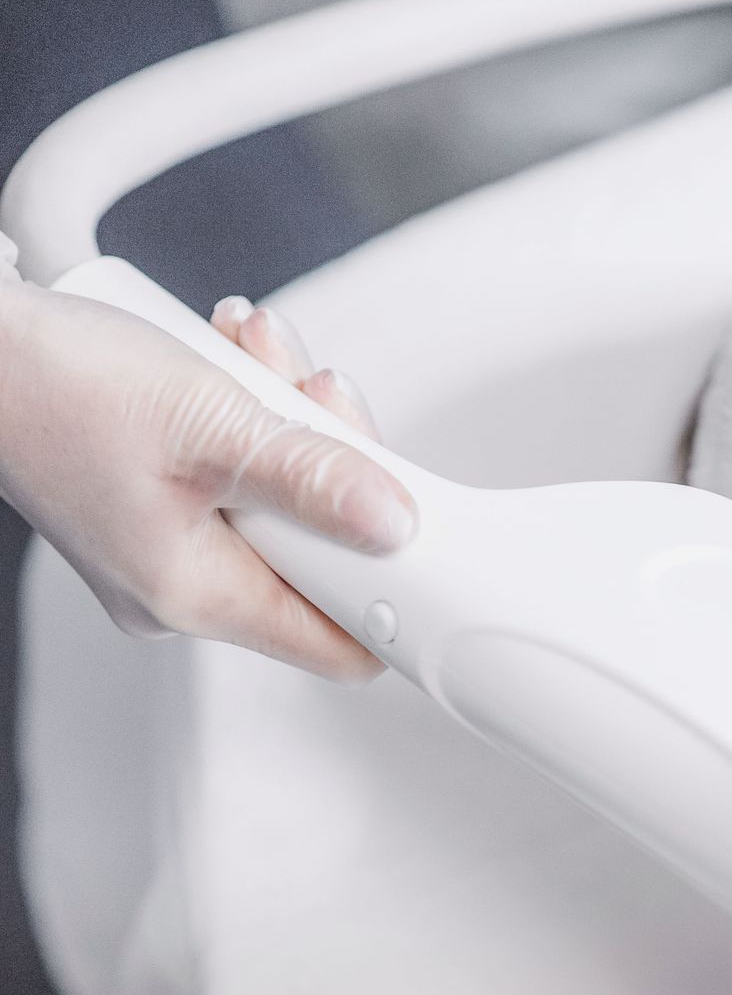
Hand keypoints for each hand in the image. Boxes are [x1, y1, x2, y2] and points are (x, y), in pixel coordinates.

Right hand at [0, 271, 416, 685]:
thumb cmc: (54, 385)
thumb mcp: (211, 423)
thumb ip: (312, 477)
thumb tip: (394, 521)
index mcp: (197, 596)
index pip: (341, 642)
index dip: (390, 582)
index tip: (414, 516)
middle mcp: (181, 591)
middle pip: (319, 551)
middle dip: (334, 459)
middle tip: (312, 391)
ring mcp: (165, 550)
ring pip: (281, 499)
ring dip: (289, 418)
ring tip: (256, 353)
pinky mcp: (154, 507)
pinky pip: (236, 476)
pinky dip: (248, 416)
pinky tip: (229, 360)